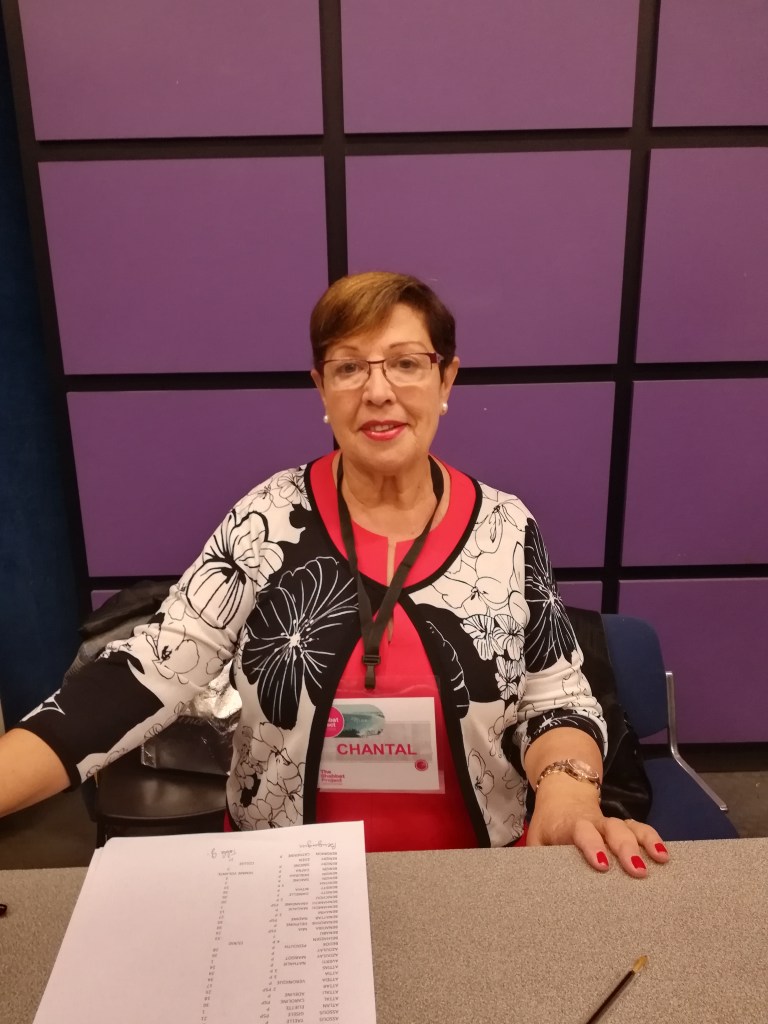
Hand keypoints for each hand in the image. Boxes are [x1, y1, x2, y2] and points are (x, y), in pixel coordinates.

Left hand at [527, 775, 668, 877]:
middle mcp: (595, 823)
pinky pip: (641, 830)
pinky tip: (665, 857)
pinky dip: (654, 840)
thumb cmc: (550, 827)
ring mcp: (612, 824)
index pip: (582, 831)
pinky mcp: (625, 827)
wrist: (563, 797)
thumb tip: (532, 887)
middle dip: (626, 848)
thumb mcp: (538, 839)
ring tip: (661, 860)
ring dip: (646, 842)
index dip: (592, 845)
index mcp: (570, 825)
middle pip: (613, 830)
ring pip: (630, 827)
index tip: (602, 865)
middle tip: (638, 871)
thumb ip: (536, 859)